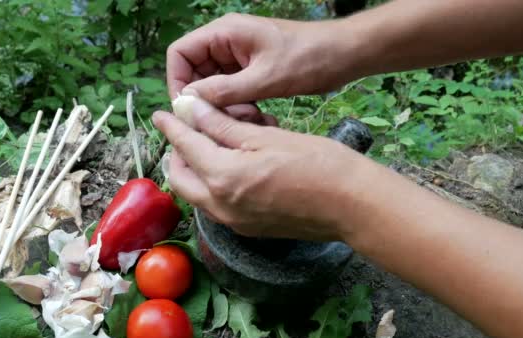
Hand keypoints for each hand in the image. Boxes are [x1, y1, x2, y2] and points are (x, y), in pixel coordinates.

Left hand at [152, 97, 366, 240]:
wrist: (352, 205)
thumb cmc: (316, 162)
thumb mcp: (265, 135)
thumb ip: (222, 124)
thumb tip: (191, 109)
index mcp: (222, 177)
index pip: (184, 146)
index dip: (171, 126)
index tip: (161, 113)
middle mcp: (220, 205)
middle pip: (180, 177)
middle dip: (177, 152)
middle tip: (189, 130)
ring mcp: (233, 221)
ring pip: (196, 193)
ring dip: (194, 169)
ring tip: (212, 145)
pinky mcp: (247, 229)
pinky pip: (215, 204)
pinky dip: (212, 184)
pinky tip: (232, 166)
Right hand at [167, 13, 359, 107]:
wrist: (345, 54)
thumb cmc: (308, 58)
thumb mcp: (264, 78)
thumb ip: (223, 90)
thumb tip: (188, 102)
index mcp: (224, 33)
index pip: (180, 53)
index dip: (177, 81)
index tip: (188, 110)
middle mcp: (226, 42)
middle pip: (194, 71)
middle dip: (203, 97)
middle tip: (220, 120)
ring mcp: (239, 56)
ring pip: (212, 84)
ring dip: (221, 104)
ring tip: (243, 117)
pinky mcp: (251, 69)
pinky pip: (230, 89)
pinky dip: (236, 104)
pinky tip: (252, 114)